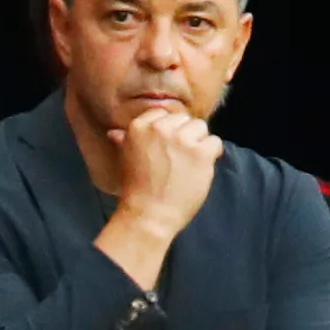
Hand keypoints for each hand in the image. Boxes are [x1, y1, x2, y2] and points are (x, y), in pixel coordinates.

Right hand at [106, 110, 221, 248]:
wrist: (149, 216)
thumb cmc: (136, 191)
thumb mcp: (125, 160)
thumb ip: (125, 141)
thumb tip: (114, 133)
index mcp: (139, 126)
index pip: (164, 114)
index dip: (169, 130)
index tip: (166, 148)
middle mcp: (161, 128)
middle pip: (185, 120)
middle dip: (185, 136)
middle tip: (178, 159)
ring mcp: (182, 139)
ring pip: (201, 128)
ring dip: (199, 144)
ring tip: (189, 164)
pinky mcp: (201, 152)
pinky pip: (215, 142)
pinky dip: (212, 155)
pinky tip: (199, 169)